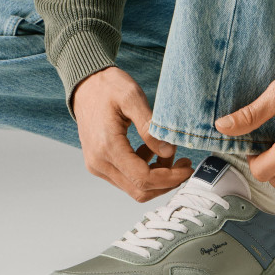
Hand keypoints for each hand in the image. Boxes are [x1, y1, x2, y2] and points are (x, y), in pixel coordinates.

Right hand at [73, 66, 193, 201]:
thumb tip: (168, 152)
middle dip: (167, 181)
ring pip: (134, 187)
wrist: (85, 85)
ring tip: (168, 152)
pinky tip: (151, 150)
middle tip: (184, 164)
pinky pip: (126, 178)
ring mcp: (97, 165)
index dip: (170, 178)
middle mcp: (99, 162)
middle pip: (139, 190)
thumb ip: (150, 127)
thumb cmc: (108, 87)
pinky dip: (144, 171)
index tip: (188, 168)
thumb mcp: (132, 97)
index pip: (143, 178)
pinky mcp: (99, 164)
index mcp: (107, 146)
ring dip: (156, 176)